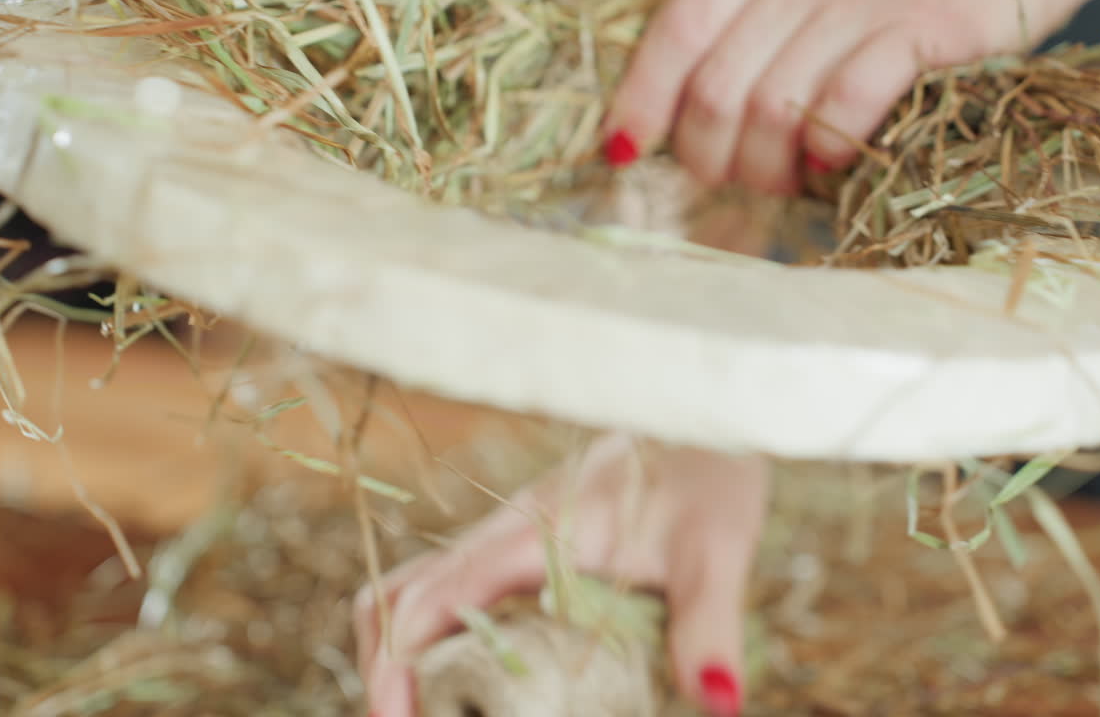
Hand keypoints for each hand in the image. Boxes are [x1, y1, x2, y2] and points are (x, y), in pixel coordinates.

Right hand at [353, 432, 770, 716]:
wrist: (695, 414)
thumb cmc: (705, 474)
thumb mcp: (714, 551)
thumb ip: (706, 624)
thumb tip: (717, 699)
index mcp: (531, 534)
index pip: (433, 598)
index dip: (398, 663)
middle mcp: (501, 535)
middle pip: (395, 596)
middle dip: (382, 664)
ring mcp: (502, 539)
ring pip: (412, 591)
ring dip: (399, 651)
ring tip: (421, 709)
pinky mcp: (515, 547)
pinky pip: (445, 592)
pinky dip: (429, 638)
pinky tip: (466, 679)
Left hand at [602, 0, 1088, 192]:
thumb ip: (739, 38)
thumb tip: (667, 120)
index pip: (679, 31)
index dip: (643, 97)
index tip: (624, 149)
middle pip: (719, 88)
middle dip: (711, 157)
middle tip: (732, 178)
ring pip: (775, 107)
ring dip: (768, 168)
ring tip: (788, 179)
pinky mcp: (933, 24)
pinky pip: (850, 99)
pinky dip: (831, 143)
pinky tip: (835, 161)